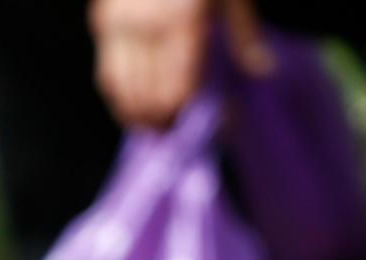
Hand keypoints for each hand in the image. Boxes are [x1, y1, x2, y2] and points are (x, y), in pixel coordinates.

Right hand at [89, 0, 272, 128]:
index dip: (194, 118)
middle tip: (185, 133)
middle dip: (167, 124)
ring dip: (141, 118)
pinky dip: (122, 97)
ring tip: (160, 127)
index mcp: (183, 22)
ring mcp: (118, 26)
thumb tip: (263, 72)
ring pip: (122, 94)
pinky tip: (138, 107)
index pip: (180, 92)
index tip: (218, 126)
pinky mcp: (102, 22)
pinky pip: (108, 75)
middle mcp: (145, 28)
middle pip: (149, 100)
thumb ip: (244, 34)